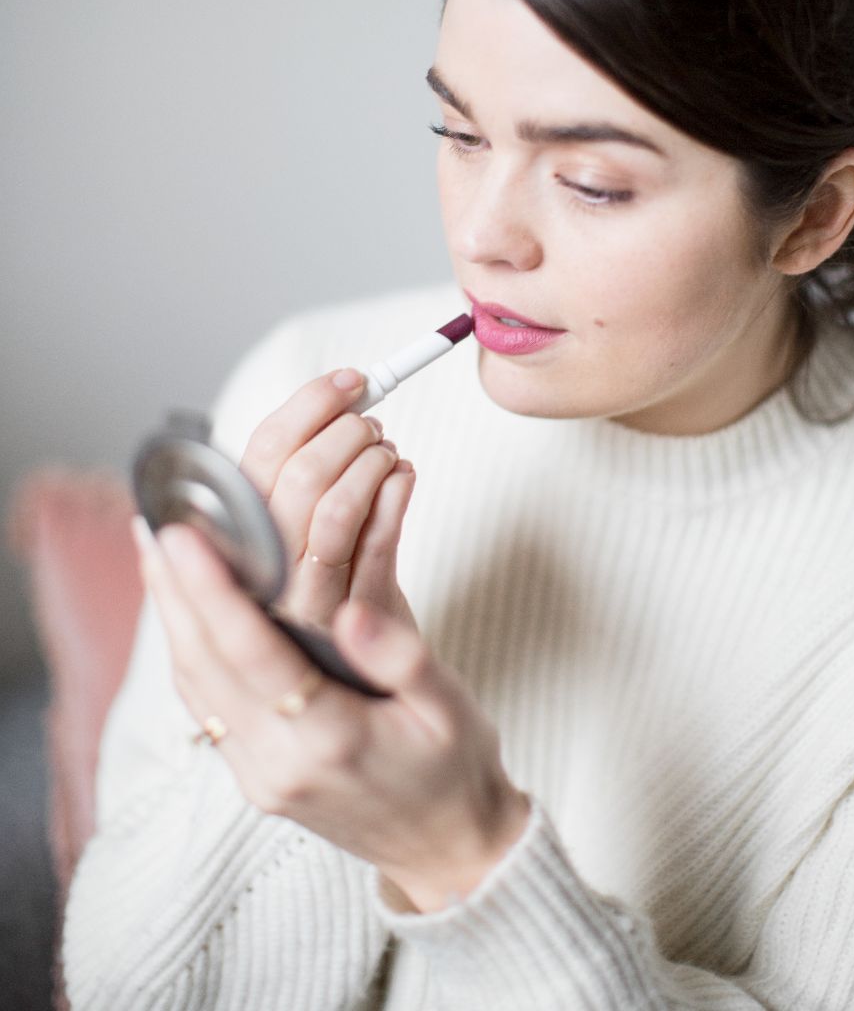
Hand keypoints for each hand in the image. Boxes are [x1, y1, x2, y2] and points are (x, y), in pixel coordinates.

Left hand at [138, 523, 530, 911]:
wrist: (447, 849)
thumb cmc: (456, 769)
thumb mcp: (450, 707)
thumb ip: (402, 657)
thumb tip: (352, 611)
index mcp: (332, 741)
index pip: (255, 655)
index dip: (214, 591)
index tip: (183, 536)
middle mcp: (279, 763)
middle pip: (205, 666)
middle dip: (174, 592)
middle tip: (151, 524)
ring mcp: (258, 775)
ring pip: (196, 685)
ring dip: (172, 616)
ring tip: (156, 552)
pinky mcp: (252, 774)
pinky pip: (206, 703)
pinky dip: (190, 647)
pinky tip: (185, 608)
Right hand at [239, 368, 416, 628]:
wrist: (363, 688)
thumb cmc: (321, 599)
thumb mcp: (284, 547)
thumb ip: (288, 486)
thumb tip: (328, 403)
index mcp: (234, 543)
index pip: (256, 457)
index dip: (306, 406)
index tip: (346, 380)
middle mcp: (265, 576)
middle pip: (296, 477)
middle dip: (345, 428)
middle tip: (369, 418)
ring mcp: (313, 603)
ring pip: (337, 509)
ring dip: (371, 460)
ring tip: (385, 449)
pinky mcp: (362, 620)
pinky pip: (382, 541)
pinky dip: (398, 491)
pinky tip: (404, 477)